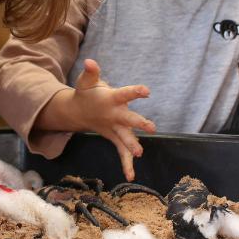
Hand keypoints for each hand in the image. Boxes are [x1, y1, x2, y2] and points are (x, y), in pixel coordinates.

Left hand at [54, 59, 153, 181]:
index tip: (146, 91)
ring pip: (128, 137)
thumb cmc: (90, 92)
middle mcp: (120, 113)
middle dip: (140, 122)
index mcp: (115, 98)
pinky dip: (126, 164)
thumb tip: (89, 62)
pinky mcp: (115, 137)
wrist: (87, 107)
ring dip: (133, 145)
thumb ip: (90, 73)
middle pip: (131, 118)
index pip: (126, 93)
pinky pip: (122, 152)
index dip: (135, 92)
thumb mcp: (86, 82)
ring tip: (139, 153)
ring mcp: (119, 127)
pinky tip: (130, 176)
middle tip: (151, 127)